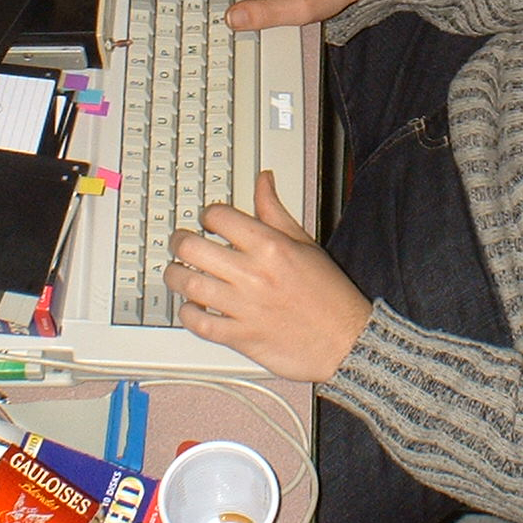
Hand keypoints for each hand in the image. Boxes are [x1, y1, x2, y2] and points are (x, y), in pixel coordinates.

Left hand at [165, 173, 372, 380]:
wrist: (346, 341)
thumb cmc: (329, 294)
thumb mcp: (305, 242)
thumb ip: (275, 211)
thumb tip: (263, 181)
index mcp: (271, 246)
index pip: (219, 217)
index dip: (207, 215)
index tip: (208, 220)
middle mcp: (254, 275)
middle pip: (192, 248)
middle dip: (179, 242)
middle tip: (180, 243)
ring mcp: (244, 307)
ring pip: (189, 285)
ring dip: (175, 276)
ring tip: (179, 273)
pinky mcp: (241, 337)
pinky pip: (199, 324)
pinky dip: (188, 313)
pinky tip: (192, 306)